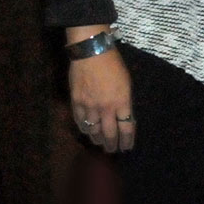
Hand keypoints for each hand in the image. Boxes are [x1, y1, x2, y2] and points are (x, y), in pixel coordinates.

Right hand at [68, 38, 134, 152]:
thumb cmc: (114, 64)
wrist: (91, 53)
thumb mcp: (127, 83)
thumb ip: (124, 101)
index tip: (127, 147)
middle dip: (112, 144)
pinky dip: (84, 129)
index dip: (127, 140)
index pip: (126, 127)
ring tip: (100, 144)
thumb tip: (122, 115)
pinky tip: (87, 132)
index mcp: (122, 102)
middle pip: (109, 133)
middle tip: (112, 151)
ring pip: (93, 129)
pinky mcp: (76, 102)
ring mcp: (89, 106)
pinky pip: (80, 121)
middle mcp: (106, 108)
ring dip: (97, 139)